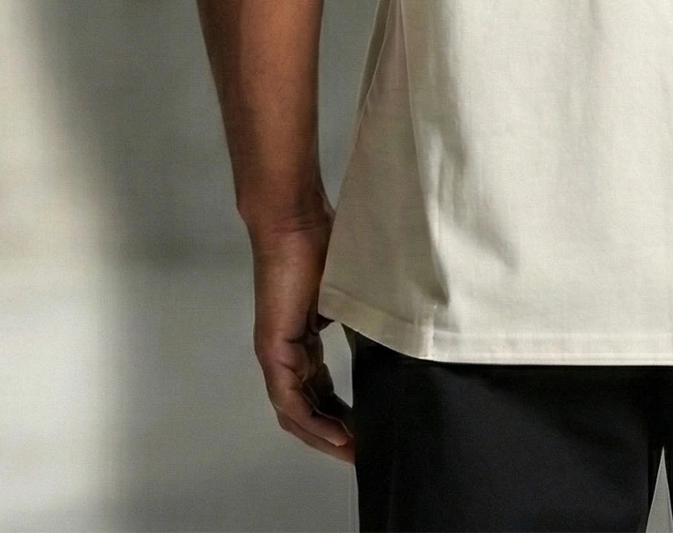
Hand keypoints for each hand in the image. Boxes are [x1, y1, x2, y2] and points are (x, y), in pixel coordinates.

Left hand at [250, 205, 355, 463]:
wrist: (295, 220)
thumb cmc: (324, 242)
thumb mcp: (354, 291)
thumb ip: (366, 316)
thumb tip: (399, 334)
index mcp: (304, 340)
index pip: (320, 391)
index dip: (341, 415)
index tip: (368, 431)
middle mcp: (287, 353)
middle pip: (307, 410)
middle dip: (334, 436)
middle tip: (363, 453)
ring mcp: (277, 353)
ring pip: (295, 412)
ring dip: (323, 437)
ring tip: (352, 452)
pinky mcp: (273, 349)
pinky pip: (289, 400)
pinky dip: (311, 422)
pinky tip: (335, 435)